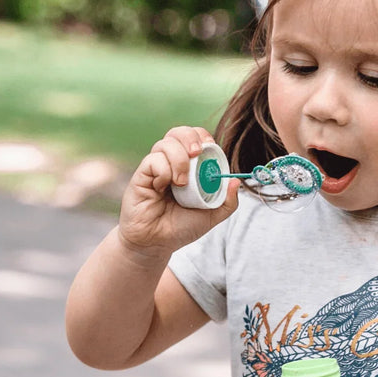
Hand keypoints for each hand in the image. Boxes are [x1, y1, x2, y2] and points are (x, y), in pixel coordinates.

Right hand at [118, 126, 237, 257]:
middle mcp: (170, 163)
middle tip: (197, 153)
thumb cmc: (181, 227)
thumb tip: (236, 181)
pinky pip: (152, 161)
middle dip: (189, 137)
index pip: (194, 138)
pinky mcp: (141, 176)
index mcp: (189, 167)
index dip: (202, 136)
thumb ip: (227, 201)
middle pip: (177, 132)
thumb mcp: (212, 216)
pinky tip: (163, 187)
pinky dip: (163, 170)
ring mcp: (155, 168)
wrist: (157, 244)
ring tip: (181, 183)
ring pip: (165, 144)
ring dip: (179, 159)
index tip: (210, 147)